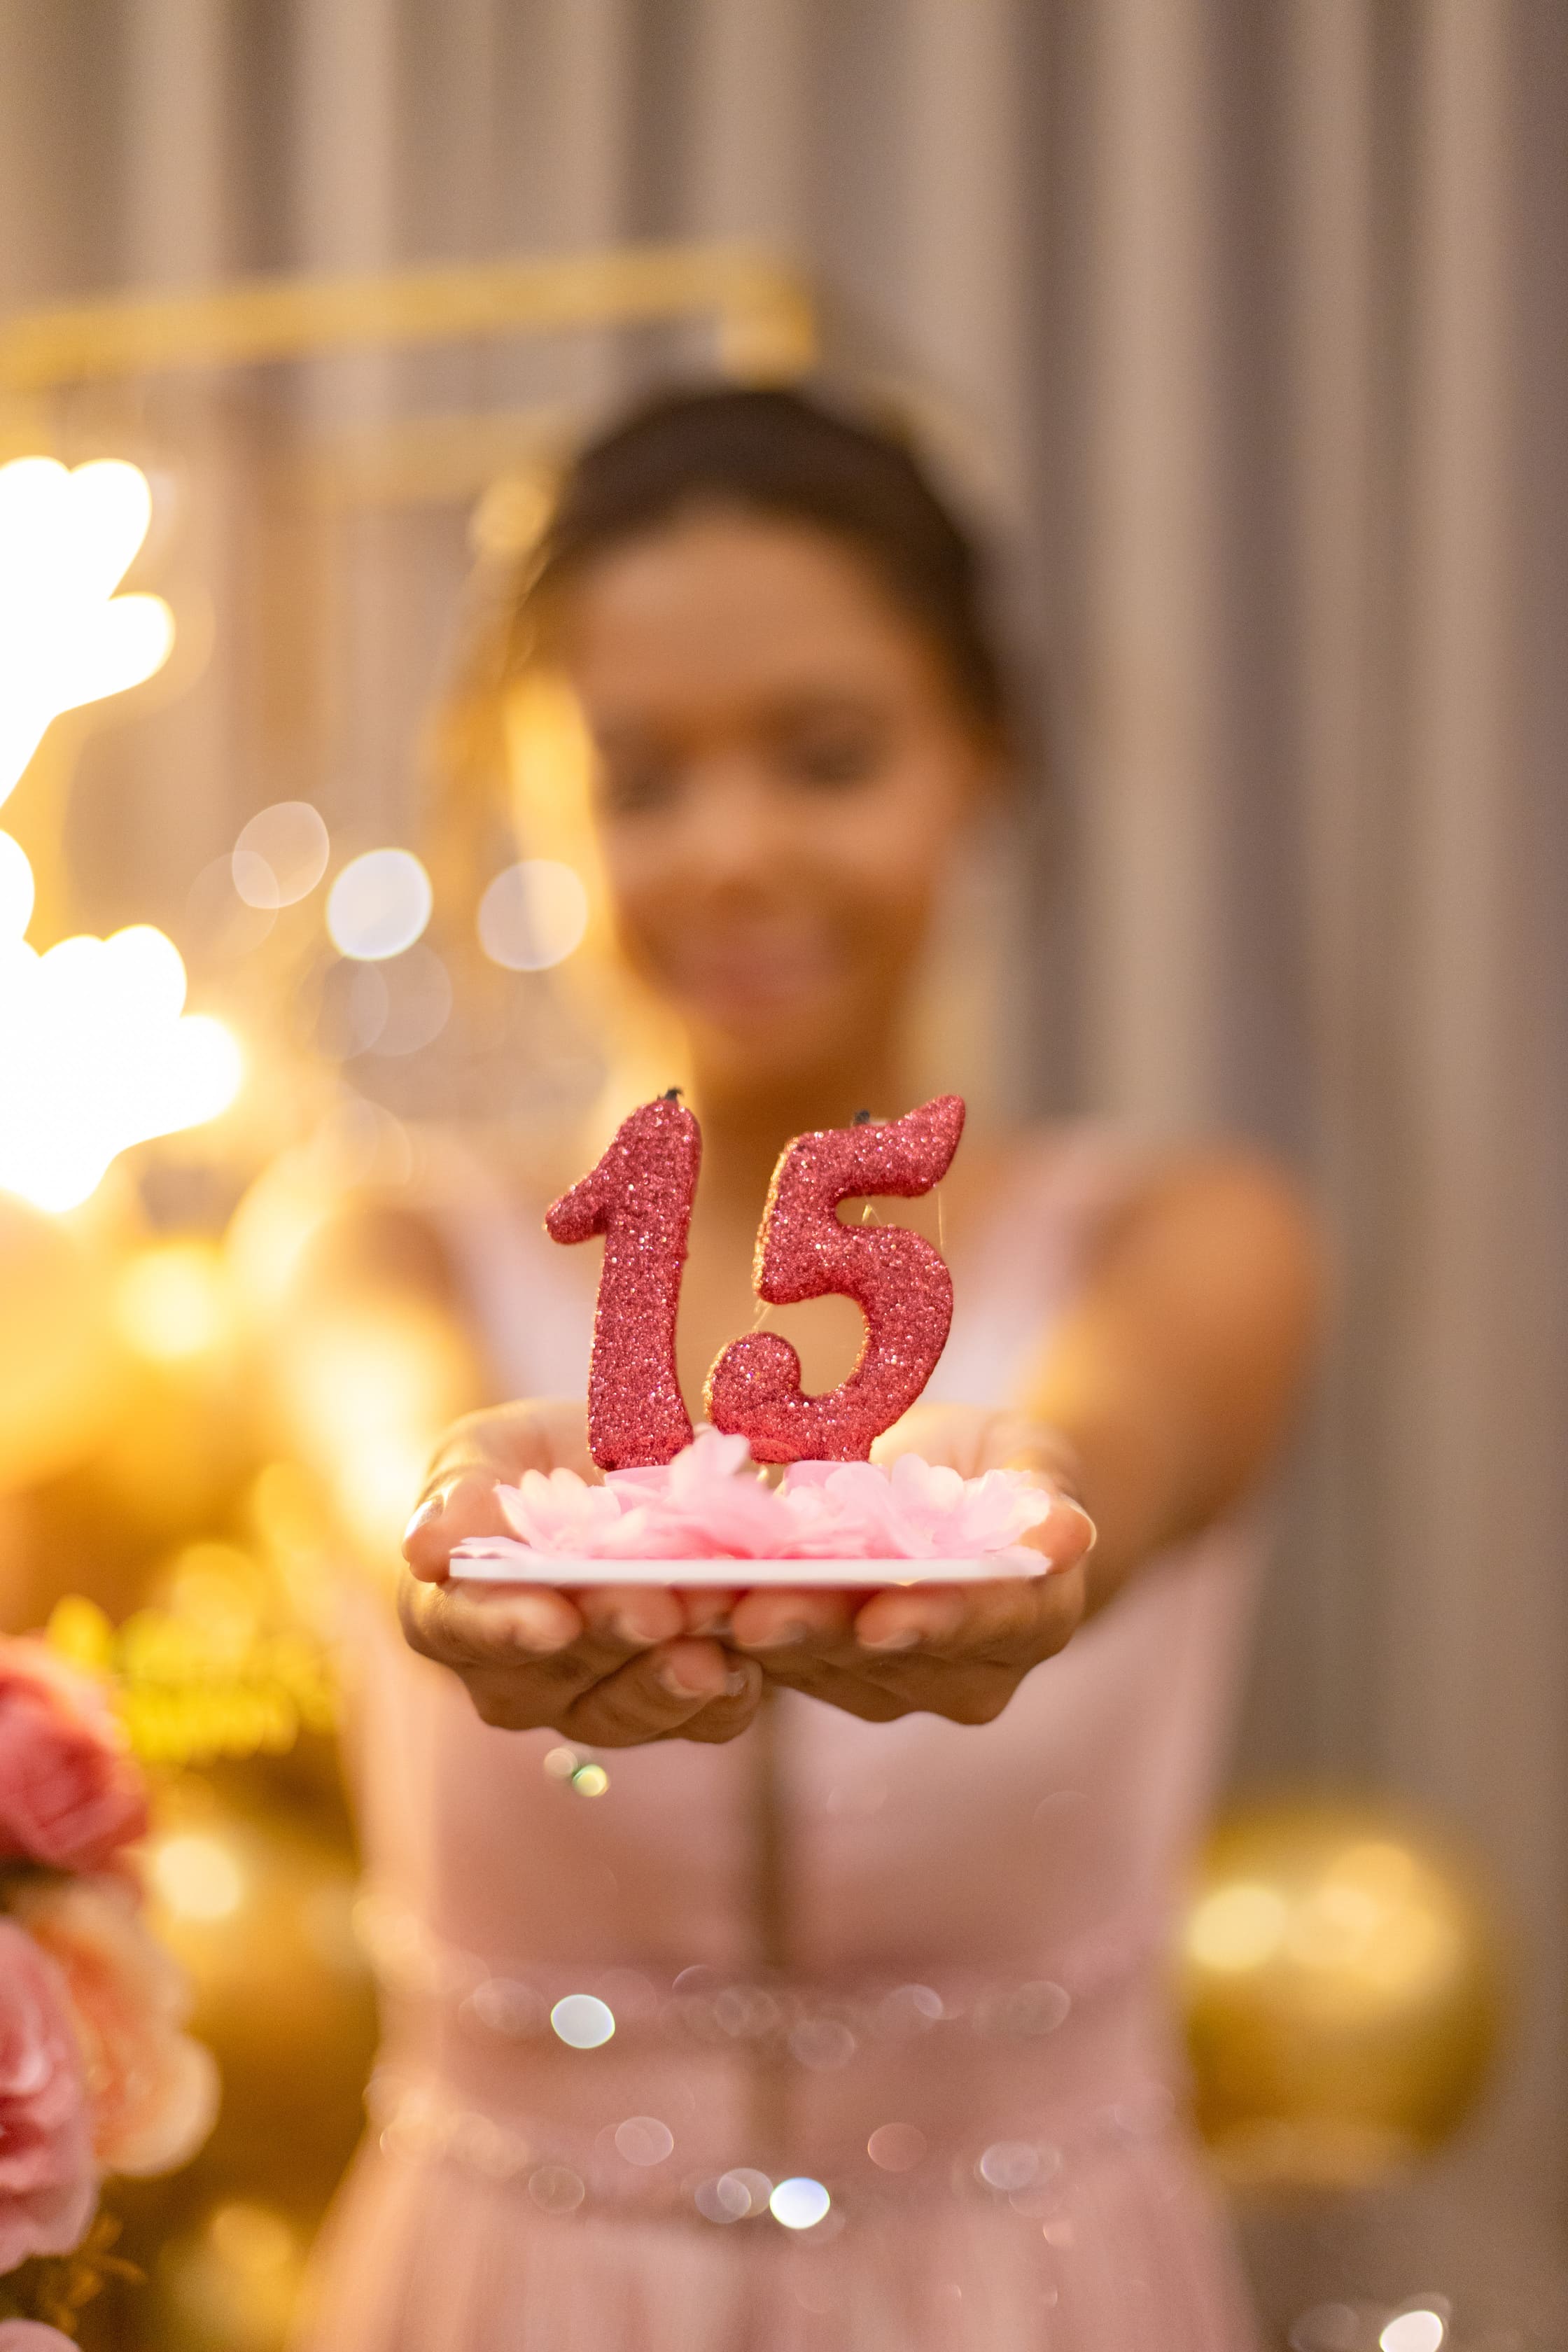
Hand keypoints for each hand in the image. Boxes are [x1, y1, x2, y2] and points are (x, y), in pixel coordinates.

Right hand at [399, 1400, 760, 1746]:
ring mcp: (589, 1705)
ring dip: (674, 1672)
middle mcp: (514, 1680)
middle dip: (614, 1636)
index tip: (554, 1618)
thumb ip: (461, 1492)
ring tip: (715, 1622)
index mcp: (451, 1615)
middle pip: (560, 1671)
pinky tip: (747, 1666)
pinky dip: (724, 1699)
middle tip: (660, 1604)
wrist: (587, 1485)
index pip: (465, 1631)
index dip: (507, 1629)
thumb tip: (424, 1545)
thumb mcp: (483, 1452)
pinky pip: (696, 1725)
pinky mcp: (666, 1710)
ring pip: (627, 1710)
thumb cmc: (517, 1468)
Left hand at [726, 1404, 1094, 1725]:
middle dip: (814, 1628)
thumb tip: (1066, 1537)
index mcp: (1033, 1620)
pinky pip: (778, 1656)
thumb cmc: (1008, 1467)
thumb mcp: (1033, 1460)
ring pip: (818, 1661)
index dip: (931, 1622)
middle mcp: (967, 1676)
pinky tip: (682, 1596)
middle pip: (883, 1652)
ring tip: (696, 1596)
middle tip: (749, 1610)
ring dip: (754, 1629)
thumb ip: (1044, 1500)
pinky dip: (730, 1626)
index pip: (984, 1625)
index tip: (878, 1618)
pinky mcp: (830, 1678)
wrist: (974, 1502)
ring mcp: (896, 1688)